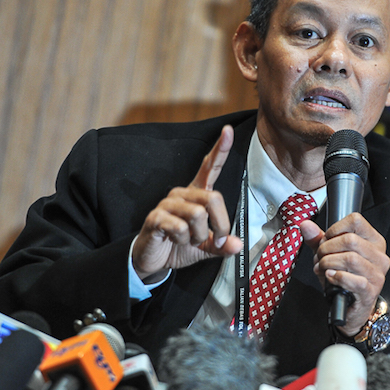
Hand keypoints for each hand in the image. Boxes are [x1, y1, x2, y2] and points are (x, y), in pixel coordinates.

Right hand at [131, 125, 243, 277]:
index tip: (228, 130)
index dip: (220, 149)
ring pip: (198, 215)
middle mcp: (183, 193)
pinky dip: (184, 240)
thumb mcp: (206, 247)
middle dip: (221, 225)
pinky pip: (180, 227)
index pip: (210, 167)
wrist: (153, 259)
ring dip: (199, 236)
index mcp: (196, 194)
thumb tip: (236, 244)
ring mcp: (168, 204)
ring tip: (189, 240)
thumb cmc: (179, 245)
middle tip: (217, 240)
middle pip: (213, 198)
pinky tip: (174, 240)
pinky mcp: (156, 218)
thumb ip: (222, 244)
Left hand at [301, 213, 389, 337]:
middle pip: (350, 239)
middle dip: (327, 248)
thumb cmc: (344, 278)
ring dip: (328, 263)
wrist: (352, 307)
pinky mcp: (370, 291)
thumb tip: (306, 225)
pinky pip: (353, 280)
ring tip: (322, 268)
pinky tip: (330, 277)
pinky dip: (336, 277)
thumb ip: (318, 239)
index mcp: (374, 241)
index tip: (326, 240)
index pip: (356, 221)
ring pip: (350, 258)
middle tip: (320, 257)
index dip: (335, 229)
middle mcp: (379, 256)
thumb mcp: (330, 254)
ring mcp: (377, 274)